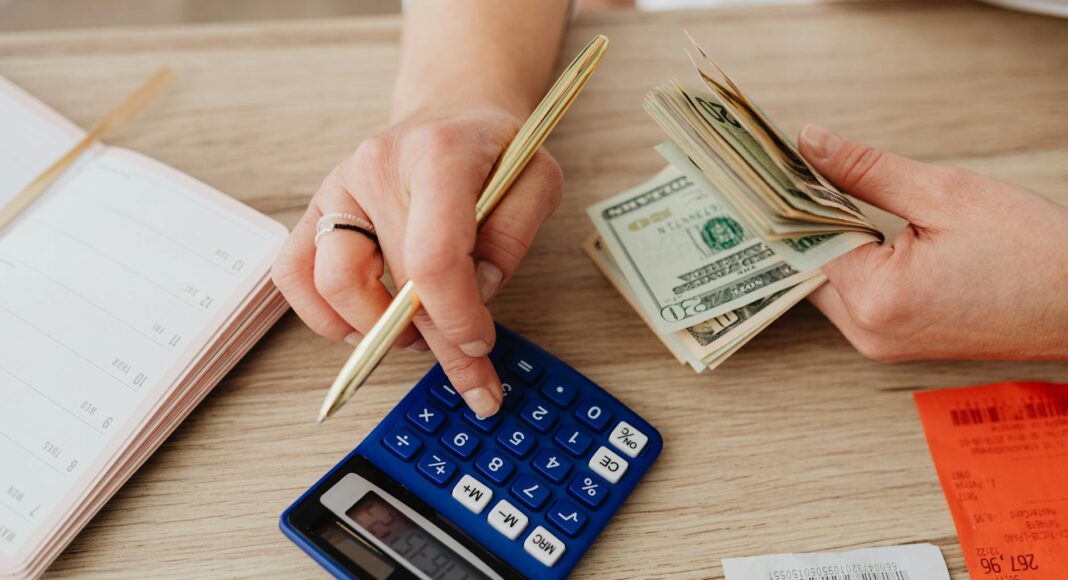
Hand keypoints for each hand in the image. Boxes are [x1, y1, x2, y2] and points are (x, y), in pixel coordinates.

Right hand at [272, 107, 562, 414]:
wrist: (452, 113)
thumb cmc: (494, 152)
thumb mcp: (536, 180)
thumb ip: (515, 236)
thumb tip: (476, 294)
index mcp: (438, 155)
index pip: (434, 254)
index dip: (456, 316)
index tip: (480, 344)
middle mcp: (376, 168)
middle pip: (393, 281)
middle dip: (437, 343)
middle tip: (472, 377)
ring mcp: (338, 189)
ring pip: (332, 285)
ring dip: (377, 330)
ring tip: (418, 334)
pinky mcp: (317, 211)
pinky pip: (293, 275)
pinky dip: (325, 316)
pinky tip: (367, 324)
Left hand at [798, 124, 1067, 360]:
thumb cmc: (1031, 250)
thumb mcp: (945, 193)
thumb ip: (866, 169)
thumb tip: (810, 144)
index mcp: (876, 299)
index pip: (805, 241)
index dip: (791, 198)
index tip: (778, 164)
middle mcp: (868, 333)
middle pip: (807, 267)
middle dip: (805, 219)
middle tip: (794, 170)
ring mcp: (880, 344)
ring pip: (827, 283)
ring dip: (828, 240)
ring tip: (828, 191)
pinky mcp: (894, 342)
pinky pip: (852, 297)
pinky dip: (851, 262)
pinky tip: (858, 226)